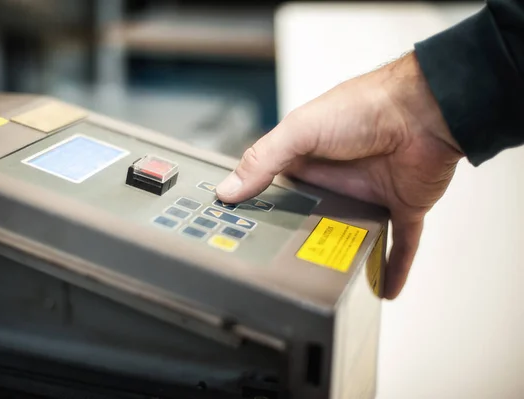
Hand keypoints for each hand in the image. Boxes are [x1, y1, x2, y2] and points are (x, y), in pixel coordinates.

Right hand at [215, 53, 463, 298]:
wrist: (425, 111)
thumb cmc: (365, 107)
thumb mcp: (300, 131)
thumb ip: (264, 160)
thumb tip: (228, 189)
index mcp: (309, 159)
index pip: (277, 188)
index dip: (260, 208)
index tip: (241, 233)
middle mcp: (337, 179)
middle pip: (312, 217)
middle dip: (298, 239)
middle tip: (278, 269)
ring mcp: (369, 195)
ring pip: (351, 233)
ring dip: (341, 255)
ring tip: (321, 286)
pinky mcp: (401, 208)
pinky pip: (397, 244)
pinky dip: (393, 267)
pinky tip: (383, 289)